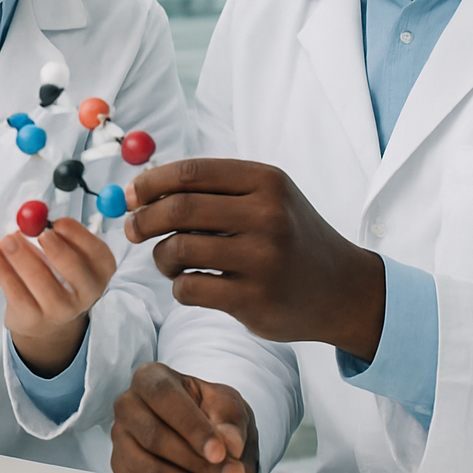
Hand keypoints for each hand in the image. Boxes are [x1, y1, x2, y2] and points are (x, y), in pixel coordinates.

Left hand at [0, 218, 115, 376]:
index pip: (95, 251)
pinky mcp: (33, 318)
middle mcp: (86, 293)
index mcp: (99, 271)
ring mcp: (60, 309)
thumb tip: (33, 217)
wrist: (46, 318)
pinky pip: (14, 290)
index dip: (77, 235)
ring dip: (20, 256)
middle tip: (38, 233)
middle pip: (72, 268)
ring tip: (6, 240)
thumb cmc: (58, 277)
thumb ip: (56, 234)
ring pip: (39, 279)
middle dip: (55, 249)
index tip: (58, 222)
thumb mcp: (66, 254)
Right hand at [111, 362, 257, 472]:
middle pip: (155, 438)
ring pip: (150, 471)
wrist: (200, 429)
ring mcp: (120, 440)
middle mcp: (127, 406)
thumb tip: (230, 444)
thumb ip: (230, 421)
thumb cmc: (210, 410)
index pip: (164, 398)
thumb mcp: (228, 405)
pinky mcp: (122, 470)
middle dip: (199, 464)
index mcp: (149, 377)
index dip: (192, 427)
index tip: (220, 453)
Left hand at [126, 159, 385, 360]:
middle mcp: (266, 215)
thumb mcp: (266, 200)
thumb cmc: (289, 239)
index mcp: (265, 181)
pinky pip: (189, 288)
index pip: (189, 173)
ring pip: (178, 249)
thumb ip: (212, 191)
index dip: (150, 183)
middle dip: (144, 219)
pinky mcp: (254, 299)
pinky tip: (192, 285)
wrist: (343, 290)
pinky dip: (179, 287)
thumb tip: (139, 191)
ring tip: (170, 262)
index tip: (130, 196)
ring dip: (162, 258)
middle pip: (178, 208)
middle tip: (133, 230)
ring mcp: (262, 258)